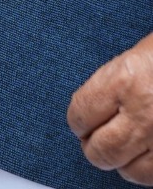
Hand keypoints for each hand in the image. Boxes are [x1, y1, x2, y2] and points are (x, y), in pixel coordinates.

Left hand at [68, 31, 152, 181]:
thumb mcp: (141, 51)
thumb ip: (117, 80)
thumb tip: (95, 106)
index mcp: (126, 79)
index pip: (81, 113)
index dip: (78, 118)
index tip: (80, 119)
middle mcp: (144, 113)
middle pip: (100, 151)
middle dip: (94, 146)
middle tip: (95, 138)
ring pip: (129, 171)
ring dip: (122, 161)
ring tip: (124, 147)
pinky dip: (148, 170)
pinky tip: (148, 154)